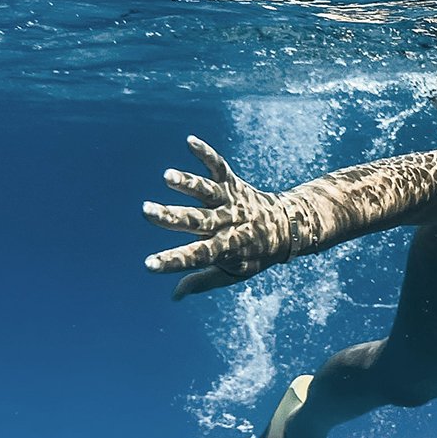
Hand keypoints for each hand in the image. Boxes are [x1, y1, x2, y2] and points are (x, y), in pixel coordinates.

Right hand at [143, 136, 292, 299]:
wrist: (289, 227)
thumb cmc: (255, 254)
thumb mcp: (234, 273)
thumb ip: (203, 281)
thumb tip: (173, 296)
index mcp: (226, 247)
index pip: (197, 257)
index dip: (174, 261)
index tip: (149, 264)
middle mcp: (227, 222)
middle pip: (197, 220)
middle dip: (171, 217)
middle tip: (146, 211)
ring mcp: (230, 201)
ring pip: (207, 191)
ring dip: (188, 183)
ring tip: (167, 176)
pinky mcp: (233, 183)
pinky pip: (219, 166)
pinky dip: (206, 153)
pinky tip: (190, 141)